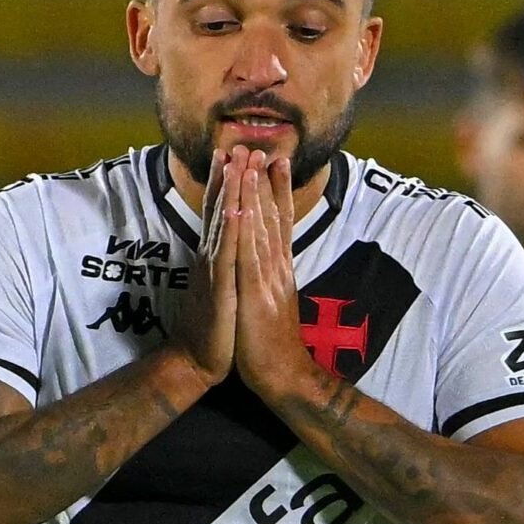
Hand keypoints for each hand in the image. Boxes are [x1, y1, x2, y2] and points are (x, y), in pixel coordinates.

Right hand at [172, 147, 239, 386]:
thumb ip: (220, 263)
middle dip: (230, 177)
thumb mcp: (219, 287)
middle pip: (220, 210)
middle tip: (239, 145)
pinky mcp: (220, 287)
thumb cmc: (212, 326)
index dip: (225, 183)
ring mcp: (214, 270)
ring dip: (231, 191)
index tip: (232, 155)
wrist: (197, 361)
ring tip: (239, 163)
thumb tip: (224, 244)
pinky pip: (226, 253)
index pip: (220, 213)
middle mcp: (211, 256)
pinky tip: (235, 207)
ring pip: (223, 224)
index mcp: (215, 256)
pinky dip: (231, 228)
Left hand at [231, 148, 309, 395]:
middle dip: (265, 182)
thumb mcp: (271, 302)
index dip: (277, 191)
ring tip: (251, 163)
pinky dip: (245, 228)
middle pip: (271, 217)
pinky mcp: (256, 293)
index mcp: (278, 269)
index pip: (278, 222)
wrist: (282, 376)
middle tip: (263, 148)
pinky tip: (240, 207)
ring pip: (260, 229)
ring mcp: (267, 278)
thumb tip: (270, 259)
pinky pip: (248, 254)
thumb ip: (271, 278)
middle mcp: (276, 267)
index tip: (275, 161)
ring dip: (255, 195)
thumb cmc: (271, 342)